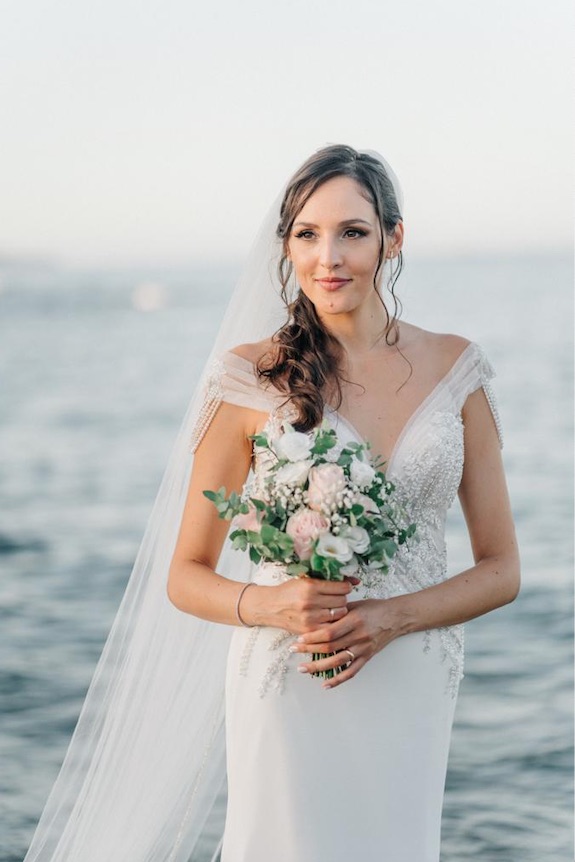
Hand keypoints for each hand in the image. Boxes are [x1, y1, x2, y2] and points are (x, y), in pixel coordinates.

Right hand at [244, 576, 357, 633]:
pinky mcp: (308, 630)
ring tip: (333, 608)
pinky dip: (333, 623)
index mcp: (310, 586)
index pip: (341, 587)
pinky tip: (328, 619)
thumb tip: (356, 580)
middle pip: (342, 602)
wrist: (270, 607)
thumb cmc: (289, 591)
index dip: (346, 587)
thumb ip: (329, 579)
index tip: (344, 587)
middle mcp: (310, 602)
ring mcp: (309, 618)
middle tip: (337, 598)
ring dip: (339, 611)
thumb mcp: (306, 579)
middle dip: (342, 599)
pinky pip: (331, 628)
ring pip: (339, 615)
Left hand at [290, 597, 407, 687]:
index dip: (313, 637)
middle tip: (294, 650)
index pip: (329, 632)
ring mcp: (363, 648)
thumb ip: (338, 611)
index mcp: (354, 620)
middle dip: (309, 650)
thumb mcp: (356, 604)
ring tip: (303, 669)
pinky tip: (326, 684)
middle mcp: (359, 636)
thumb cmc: (375, 608)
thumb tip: (317, 616)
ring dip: (318, 667)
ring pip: (338, 662)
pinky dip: (338, 680)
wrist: (396, 617)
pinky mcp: (367, 657)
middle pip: (330, 647)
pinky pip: (351, 672)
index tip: (299, 638)